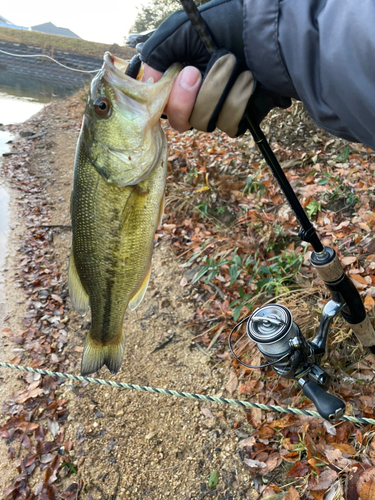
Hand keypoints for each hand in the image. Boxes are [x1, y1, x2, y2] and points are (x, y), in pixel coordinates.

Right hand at [142, 0, 290, 135]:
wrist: (273, 31)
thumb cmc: (228, 24)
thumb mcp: (184, 29)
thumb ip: (158, 51)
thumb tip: (148, 83)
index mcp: (179, 79)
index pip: (163, 105)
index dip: (169, 98)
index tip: (184, 73)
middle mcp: (196, 97)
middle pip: (180, 121)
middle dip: (187, 99)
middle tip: (197, 71)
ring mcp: (218, 109)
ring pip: (203, 122)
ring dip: (217, 90)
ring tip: (234, 63)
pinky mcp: (239, 118)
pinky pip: (228, 125)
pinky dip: (238, 100)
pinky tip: (249, 80)